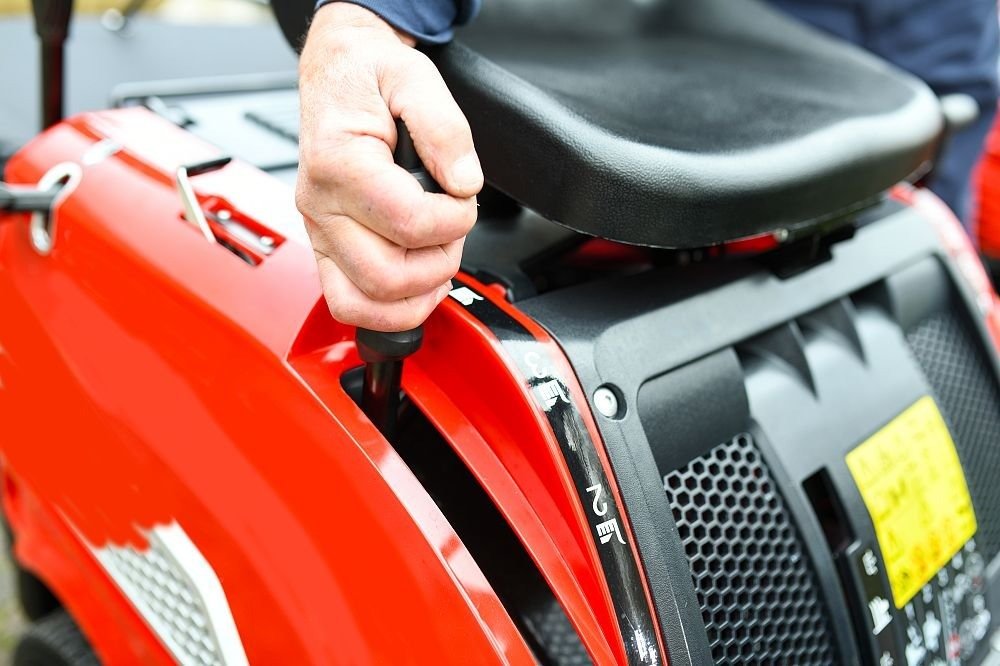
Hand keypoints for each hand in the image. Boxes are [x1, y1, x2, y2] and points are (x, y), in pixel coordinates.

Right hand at [297, 3, 482, 331]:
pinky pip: (350, 303)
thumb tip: (463, 182)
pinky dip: (391, 308)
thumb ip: (445, 128)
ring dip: (416, 293)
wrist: (339, 73)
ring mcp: (318, 232)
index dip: (454, 219)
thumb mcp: (415, 78)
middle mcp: (320, 205)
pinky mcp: (325, 248)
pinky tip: (419, 280)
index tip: (464, 197)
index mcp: (338, 163)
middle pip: (386, 277)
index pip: (408, 223)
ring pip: (364, 303)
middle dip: (438, 261)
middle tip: (453, 229)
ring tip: (436, 256)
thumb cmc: (370, 77)